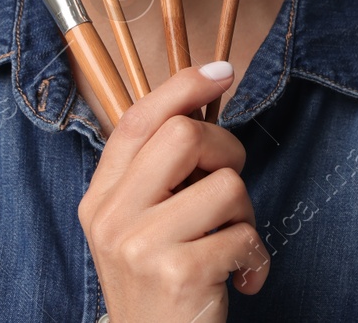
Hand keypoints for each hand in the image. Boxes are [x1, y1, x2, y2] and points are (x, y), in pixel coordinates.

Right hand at [78, 61, 271, 322]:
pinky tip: (242, 281)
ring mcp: (141, 246)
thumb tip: (200, 108)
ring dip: (246, 216)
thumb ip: (157, 175)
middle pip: (185, 136)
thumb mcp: (140, 228)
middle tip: (230, 187)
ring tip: (230, 246)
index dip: (183, 87)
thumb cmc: (162, 286)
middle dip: (227, 151)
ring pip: (226, 186)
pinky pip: (244, 235)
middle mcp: (112, 218)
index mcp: (101, 198)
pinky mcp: (178, 274)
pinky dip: (257, 259)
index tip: (223, 72)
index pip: (138, 120)